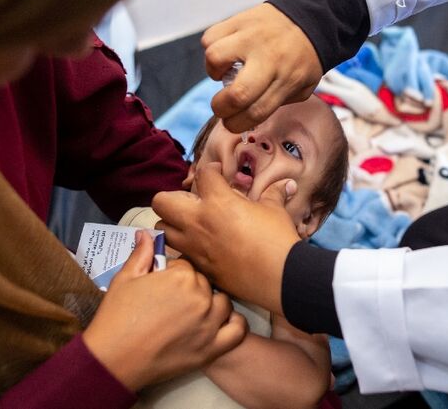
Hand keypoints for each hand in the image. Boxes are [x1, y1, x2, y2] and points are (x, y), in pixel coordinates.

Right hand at [82, 230, 246, 391]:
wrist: (114, 357)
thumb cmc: (117, 317)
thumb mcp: (125, 278)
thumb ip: (142, 254)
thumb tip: (146, 233)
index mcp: (181, 276)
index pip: (187, 266)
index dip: (174, 274)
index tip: (163, 285)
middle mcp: (200, 297)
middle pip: (205, 284)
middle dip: (191, 289)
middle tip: (172, 302)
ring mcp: (209, 323)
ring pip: (224, 303)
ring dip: (212, 304)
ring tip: (194, 312)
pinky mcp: (212, 348)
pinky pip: (237, 330)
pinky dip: (234, 324)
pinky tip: (221, 323)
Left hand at [153, 163, 301, 314]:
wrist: (279, 278)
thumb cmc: (276, 239)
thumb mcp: (274, 210)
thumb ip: (273, 194)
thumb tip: (286, 184)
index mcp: (217, 202)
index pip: (202, 173)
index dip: (211, 170)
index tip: (218, 174)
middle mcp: (198, 221)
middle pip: (161, 201)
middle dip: (173, 197)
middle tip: (192, 201)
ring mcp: (193, 245)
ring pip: (162, 228)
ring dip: (172, 223)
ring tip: (191, 223)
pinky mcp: (197, 265)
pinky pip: (178, 252)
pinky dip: (184, 246)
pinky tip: (202, 246)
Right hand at [202, 3, 321, 132]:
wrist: (313, 17)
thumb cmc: (304, 57)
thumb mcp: (303, 87)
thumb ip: (278, 103)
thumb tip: (247, 115)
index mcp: (287, 80)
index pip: (256, 112)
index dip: (236, 124)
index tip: (231, 123)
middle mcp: (269, 59)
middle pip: (236, 94)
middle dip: (220, 108)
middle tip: (222, 104)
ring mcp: (252, 37)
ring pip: (215, 58)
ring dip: (213, 71)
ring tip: (224, 69)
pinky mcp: (239, 20)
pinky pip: (211, 37)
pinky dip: (211, 47)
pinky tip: (225, 51)